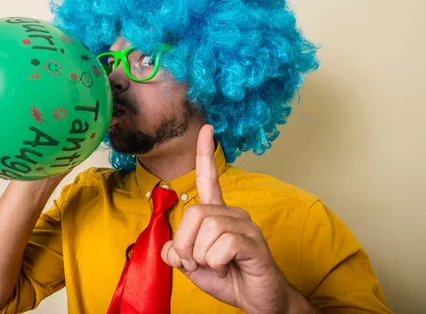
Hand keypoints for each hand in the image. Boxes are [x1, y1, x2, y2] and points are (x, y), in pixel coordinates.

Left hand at [160, 125, 299, 313]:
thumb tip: (170, 247)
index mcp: (218, 214)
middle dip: (185, 244)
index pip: (209, 179)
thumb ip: (177, 251)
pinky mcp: (253, 243)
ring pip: (207, 228)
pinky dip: (215, 261)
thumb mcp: (192, 265)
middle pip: (194, 213)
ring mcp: (245, 226)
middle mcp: (233, 213)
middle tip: (195, 262)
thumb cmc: (227, 278)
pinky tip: (227, 267)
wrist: (256, 301)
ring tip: (215, 265)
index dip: (205, 154)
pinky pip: (222, 244)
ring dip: (201, 255)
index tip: (206, 128)